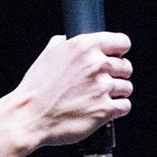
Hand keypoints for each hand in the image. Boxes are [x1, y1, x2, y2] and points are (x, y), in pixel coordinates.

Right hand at [9, 32, 133, 147]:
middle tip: (102, 81)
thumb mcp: (47, 55)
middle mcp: (96, 64)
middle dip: (117, 74)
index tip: (116, 57)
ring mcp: (102, 87)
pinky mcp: (105, 109)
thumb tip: (68, 40)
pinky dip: (118, 109)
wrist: (29, 117)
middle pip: (127, 66)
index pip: (122, 42)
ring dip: (117, 92)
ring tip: (99, 97)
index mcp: (84, 46)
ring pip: (127, 87)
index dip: (119, 51)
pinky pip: (125, 106)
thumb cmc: (35, 88)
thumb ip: (64, 43)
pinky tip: (103, 108)